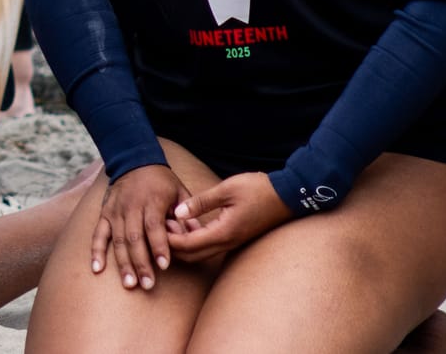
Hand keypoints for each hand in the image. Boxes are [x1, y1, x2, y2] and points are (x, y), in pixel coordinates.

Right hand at [90, 163, 190, 290]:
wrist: (134, 161)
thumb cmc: (161, 181)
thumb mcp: (180, 192)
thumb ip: (187, 214)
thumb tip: (196, 236)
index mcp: (151, 201)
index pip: (153, 226)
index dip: (159, 246)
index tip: (164, 265)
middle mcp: (130, 207)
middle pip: (134, 238)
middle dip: (141, 262)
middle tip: (148, 284)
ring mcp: (115, 211)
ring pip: (117, 240)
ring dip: (122, 263)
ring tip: (129, 283)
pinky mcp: (105, 214)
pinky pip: (98, 234)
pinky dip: (96, 251)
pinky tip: (97, 268)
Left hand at [168, 172, 291, 263]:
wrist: (289, 195)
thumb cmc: (258, 190)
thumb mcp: (226, 190)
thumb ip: (201, 202)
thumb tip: (177, 212)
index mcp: (224, 233)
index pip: (189, 244)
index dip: (169, 239)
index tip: (156, 227)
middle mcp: (228, 243)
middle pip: (193, 255)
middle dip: (173, 247)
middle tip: (158, 229)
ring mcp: (233, 242)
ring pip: (202, 253)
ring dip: (184, 245)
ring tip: (169, 226)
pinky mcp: (236, 238)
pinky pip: (211, 247)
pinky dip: (195, 241)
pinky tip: (186, 226)